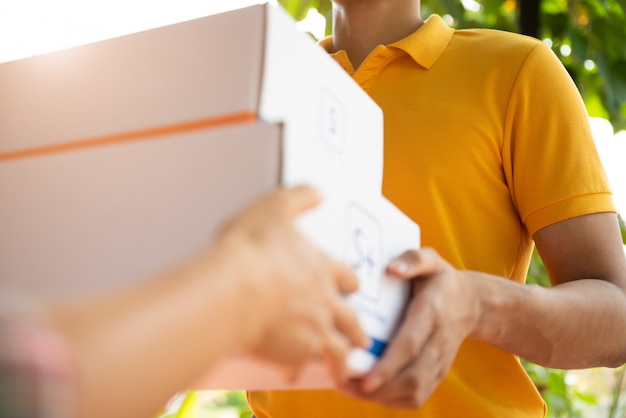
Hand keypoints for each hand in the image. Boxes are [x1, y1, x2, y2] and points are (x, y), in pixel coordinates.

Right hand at [213, 185, 369, 383]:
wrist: (234, 290)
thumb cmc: (251, 248)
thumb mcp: (275, 208)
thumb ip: (298, 198)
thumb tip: (318, 191)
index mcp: (322, 268)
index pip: (347, 277)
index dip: (350, 283)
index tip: (353, 289)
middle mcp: (325, 301)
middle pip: (351, 320)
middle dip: (357, 330)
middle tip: (362, 339)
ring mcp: (314, 329)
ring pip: (338, 351)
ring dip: (343, 361)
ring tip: (344, 370)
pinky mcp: (296, 352)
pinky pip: (303, 366)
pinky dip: (299, 370)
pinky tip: (292, 374)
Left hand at [339, 247, 480, 407]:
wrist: (472, 303)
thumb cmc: (440, 279)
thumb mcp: (431, 260)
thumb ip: (413, 260)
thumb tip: (392, 268)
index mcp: (432, 313)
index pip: (411, 345)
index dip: (389, 365)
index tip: (365, 379)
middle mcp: (438, 342)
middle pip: (412, 377)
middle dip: (378, 389)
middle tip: (343, 384)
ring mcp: (440, 361)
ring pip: (414, 392)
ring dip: (380, 397)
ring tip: (349, 388)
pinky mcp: (437, 373)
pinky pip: (417, 397)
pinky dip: (392, 401)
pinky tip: (368, 392)